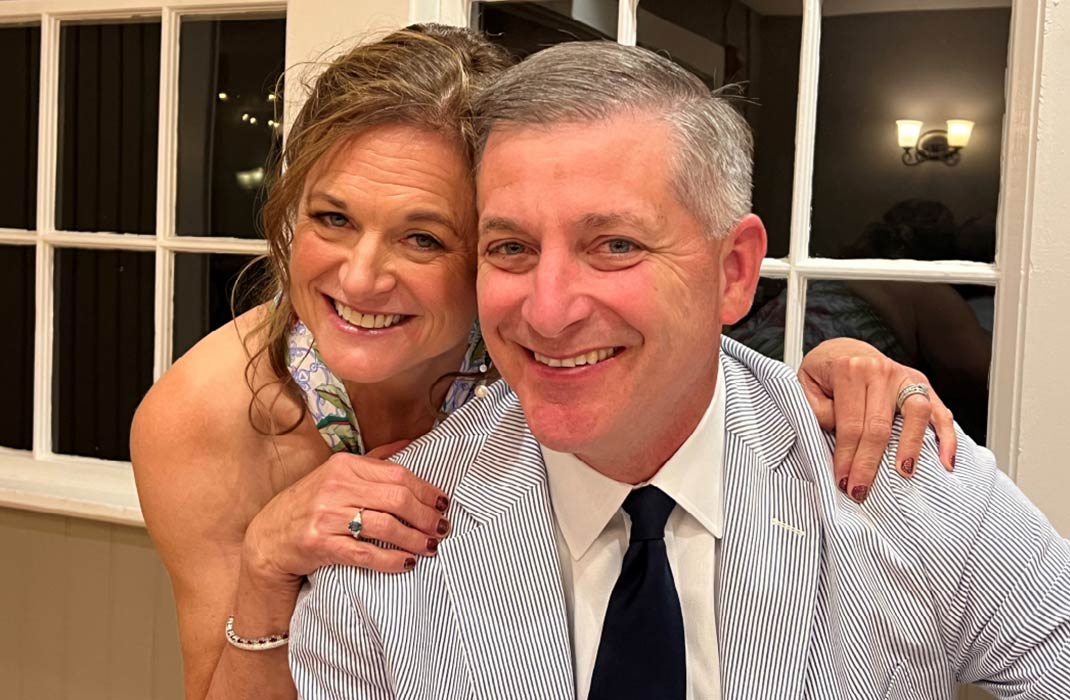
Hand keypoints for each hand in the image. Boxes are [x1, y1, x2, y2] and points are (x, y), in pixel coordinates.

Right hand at [241, 441, 450, 587]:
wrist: (268, 538)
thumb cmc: (310, 504)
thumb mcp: (337, 474)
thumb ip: (374, 460)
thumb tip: (410, 443)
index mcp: (345, 465)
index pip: (398, 475)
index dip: (426, 491)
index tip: (443, 504)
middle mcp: (336, 486)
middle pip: (397, 499)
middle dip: (426, 516)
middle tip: (442, 528)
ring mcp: (327, 516)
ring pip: (385, 527)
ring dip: (414, 539)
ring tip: (430, 547)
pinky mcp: (320, 544)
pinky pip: (365, 554)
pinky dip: (391, 560)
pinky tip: (407, 563)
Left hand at [798, 338, 956, 502]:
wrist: (844, 349)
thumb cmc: (825, 371)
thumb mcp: (806, 386)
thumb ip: (819, 412)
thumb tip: (840, 441)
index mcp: (850, 370)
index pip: (851, 424)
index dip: (847, 457)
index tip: (844, 481)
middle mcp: (881, 371)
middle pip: (880, 427)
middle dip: (870, 463)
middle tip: (861, 489)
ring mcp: (904, 376)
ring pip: (915, 415)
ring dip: (910, 448)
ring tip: (904, 473)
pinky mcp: (921, 383)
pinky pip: (939, 411)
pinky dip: (946, 436)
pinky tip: (946, 460)